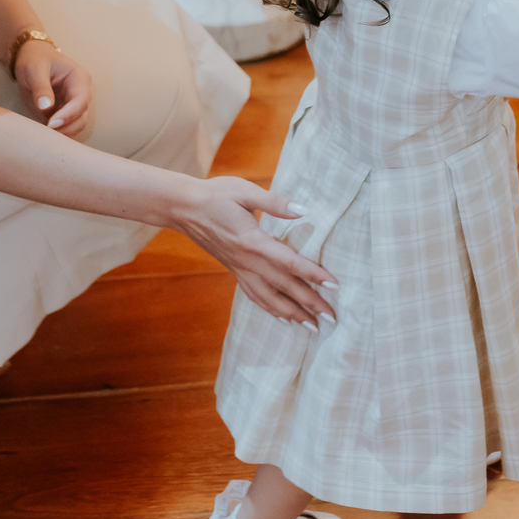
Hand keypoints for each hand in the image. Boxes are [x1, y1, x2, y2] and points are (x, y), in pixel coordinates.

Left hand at [15, 39, 93, 136]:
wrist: (32, 58)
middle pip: (82, 117)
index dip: (68, 115)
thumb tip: (46, 106)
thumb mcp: (35, 69)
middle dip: (66, 127)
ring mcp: (75, 104)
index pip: (80, 101)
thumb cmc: (35, 59)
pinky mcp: (66, 113)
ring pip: (77, 125)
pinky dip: (58, 133)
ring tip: (44, 134)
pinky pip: (67, 127)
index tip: (51, 124)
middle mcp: (82, 92)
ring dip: (63, 132)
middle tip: (46, 132)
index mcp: (79, 78)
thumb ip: (41, 87)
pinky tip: (44, 134)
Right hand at [172, 177, 337, 325]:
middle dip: (310, 304)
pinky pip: (255, 296)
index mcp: (254, 241)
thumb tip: (303, 209)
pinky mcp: (234, 271)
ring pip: (269, 298)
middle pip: (284, 287)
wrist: (183, 208)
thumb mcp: (245, 191)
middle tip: (332, 318)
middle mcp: (247, 261)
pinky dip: (271, 310)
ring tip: (313, 327)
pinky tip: (284, 318)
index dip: (314, 274)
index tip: (334, 285)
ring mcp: (240, 269)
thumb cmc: (216, 195)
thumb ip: (274, 202)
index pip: (290, 262)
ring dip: (293, 314)